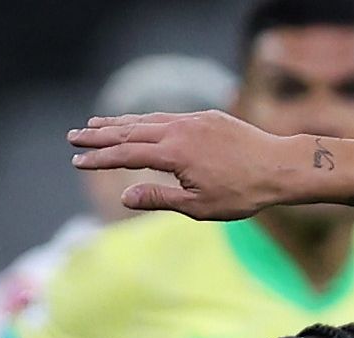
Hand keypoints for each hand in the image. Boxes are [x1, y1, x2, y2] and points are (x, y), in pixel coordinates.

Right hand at [67, 111, 300, 218]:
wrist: (280, 167)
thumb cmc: (243, 194)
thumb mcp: (199, 206)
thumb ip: (159, 198)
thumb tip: (125, 196)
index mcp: (174, 153)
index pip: (126, 154)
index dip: (100, 159)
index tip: (78, 162)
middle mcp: (179, 130)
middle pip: (130, 131)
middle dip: (99, 135)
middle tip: (73, 137)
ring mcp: (193, 120)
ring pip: (147, 119)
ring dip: (119, 123)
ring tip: (95, 125)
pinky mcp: (206, 117)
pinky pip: (168, 116)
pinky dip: (146, 119)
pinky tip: (137, 123)